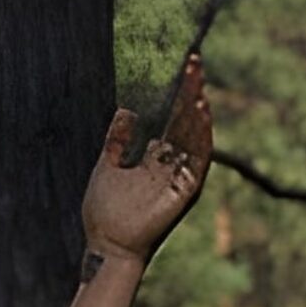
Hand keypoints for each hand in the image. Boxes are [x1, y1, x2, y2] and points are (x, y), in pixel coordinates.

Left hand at [84, 52, 212, 263]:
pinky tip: (200, 116)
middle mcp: (172, 162)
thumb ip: (117, 139)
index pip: (171, 116)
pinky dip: (201, 137)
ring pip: (196, 137)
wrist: (105, 243)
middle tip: (194, 64)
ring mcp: (180, 175)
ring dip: (198, 112)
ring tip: (198, 86)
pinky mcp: (185, 189)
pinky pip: (198, 160)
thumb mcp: (107, 165)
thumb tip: (126, 109)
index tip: (183, 66)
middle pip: (186, 120)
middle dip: (191, 92)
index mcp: (155, 155)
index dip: (177, 93)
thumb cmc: (104, 209)